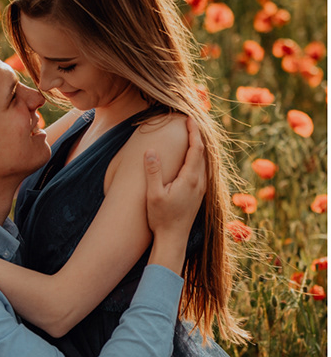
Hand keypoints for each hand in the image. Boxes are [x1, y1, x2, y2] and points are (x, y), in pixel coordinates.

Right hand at [144, 116, 207, 238]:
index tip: (188, 119)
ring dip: (199, 146)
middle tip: (190, 121)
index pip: (196, 149)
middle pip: (204, 152)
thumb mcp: (153, 195)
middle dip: (198, 135)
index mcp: (190, 178)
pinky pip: (203, 168)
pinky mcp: (199, 193)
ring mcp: (201, 187)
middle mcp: (200, 181)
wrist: (173, 238)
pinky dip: (199, 156)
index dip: (193, 132)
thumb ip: (153, 172)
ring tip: (192, 134)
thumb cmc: (161, 218)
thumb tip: (151, 151)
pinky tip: (192, 156)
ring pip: (205, 160)